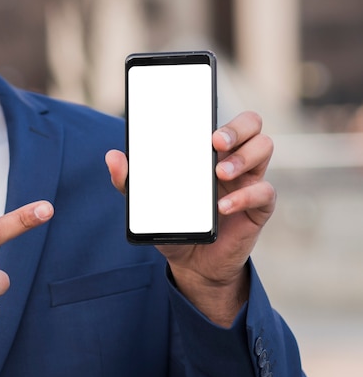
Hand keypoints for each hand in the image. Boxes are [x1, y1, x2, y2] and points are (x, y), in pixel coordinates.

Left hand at [106, 111, 275, 326]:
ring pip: (264, 148)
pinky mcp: (258, 207)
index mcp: (208, 153)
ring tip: (219, 173)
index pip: (223, 120)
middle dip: (237, 128)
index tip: (201, 121)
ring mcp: (248, 181)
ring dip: (243, 157)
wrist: (191, 264)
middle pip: (252, 126)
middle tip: (215, 142)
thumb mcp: (148, 203)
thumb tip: (112, 156)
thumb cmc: (174, 224)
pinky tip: (222, 206)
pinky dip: (244, 196)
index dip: (218, 113)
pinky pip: (264, 192)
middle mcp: (232, 160)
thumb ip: (129, 181)